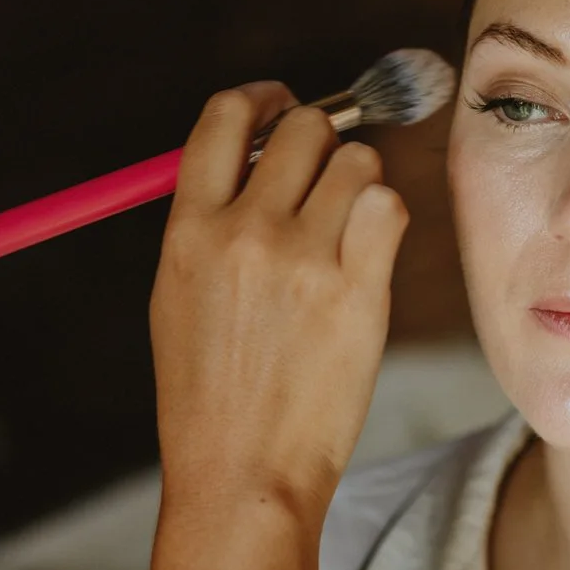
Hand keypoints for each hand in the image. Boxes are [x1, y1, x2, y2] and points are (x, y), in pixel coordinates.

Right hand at [147, 83, 409, 530]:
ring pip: (359, 161)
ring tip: (343, 231)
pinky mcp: (357, 289)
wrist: (242, 469)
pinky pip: (390, 208)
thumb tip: (257, 149)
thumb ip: (212, 219)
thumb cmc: (212, 388)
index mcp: (188, 229)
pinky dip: (385, 221)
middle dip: (321, 140)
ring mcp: (304, 258)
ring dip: (359, 184)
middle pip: (304, 126)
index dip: (262, 100)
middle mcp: (245, 231)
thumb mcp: (179, 294)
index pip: (225, 115)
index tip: (279, 109)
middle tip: (324, 176)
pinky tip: (366, 257)